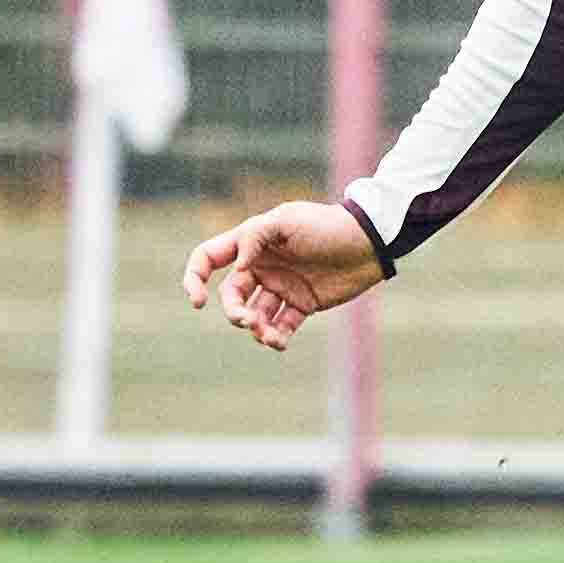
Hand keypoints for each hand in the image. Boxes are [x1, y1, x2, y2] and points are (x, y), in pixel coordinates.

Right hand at [183, 199, 389, 349]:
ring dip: (256, 329)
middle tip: (248, 321)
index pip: (209, 259)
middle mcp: (261, 267)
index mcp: (250, 243)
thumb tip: (237, 266)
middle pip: (231, 296)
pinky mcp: (302, 304)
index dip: (195, 278)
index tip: (199, 301)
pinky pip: (281, 326)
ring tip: (270, 336)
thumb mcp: (287, 220)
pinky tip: (280, 342)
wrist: (368, 241)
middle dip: (234, 312)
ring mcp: (281, 287)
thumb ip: (255, 236)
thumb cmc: (326, 225)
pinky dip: (276, 337)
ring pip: (255, 315)